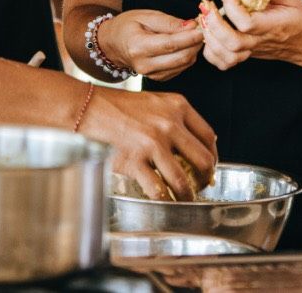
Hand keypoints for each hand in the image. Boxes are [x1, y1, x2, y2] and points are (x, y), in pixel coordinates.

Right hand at [79, 85, 216, 200]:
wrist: (88, 108)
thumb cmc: (119, 106)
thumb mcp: (155, 102)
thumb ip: (176, 118)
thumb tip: (198, 145)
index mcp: (177, 106)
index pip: (208, 137)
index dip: (213, 156)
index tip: (209, 166)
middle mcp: (169, 124)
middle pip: (203, 160)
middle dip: (205, 179)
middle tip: (201, 186)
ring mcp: (152, 143)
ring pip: (182, 180)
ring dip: (187, 195)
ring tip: (184, 199)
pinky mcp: (135, 160)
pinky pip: (158, 189)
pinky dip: (164, 199)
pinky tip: (163, 200)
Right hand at [101, 9, 203, 81]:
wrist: (113, 44)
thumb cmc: (127, 26)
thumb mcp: (145, 16)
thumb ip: (168, 22)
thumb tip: (191, 26)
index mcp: (138, 47)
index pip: (170, 45)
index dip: (189, 37)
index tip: (202, 28)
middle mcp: (144, 65)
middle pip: (180, 57)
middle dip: (195, 43)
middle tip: (202, 29)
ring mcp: (151, 74)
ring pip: (183, 64)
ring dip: (193, 49)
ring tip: (193, 35)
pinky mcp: (159, 78)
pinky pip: (180, 68)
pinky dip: (187, 56)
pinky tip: (185, 45)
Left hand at [199, 0, 301, 70]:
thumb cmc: (299, 19)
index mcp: (274, 26)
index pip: (247, 22)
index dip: (232, 5)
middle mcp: (261, 41)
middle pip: (232, 42)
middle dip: (214, 23)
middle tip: (207, 5)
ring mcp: (253, 51)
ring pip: (226, 55)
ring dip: (210, 37)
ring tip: (205, 17)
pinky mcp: (246, 56)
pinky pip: (225, 63)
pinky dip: (212, 52)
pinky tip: (209, 34)